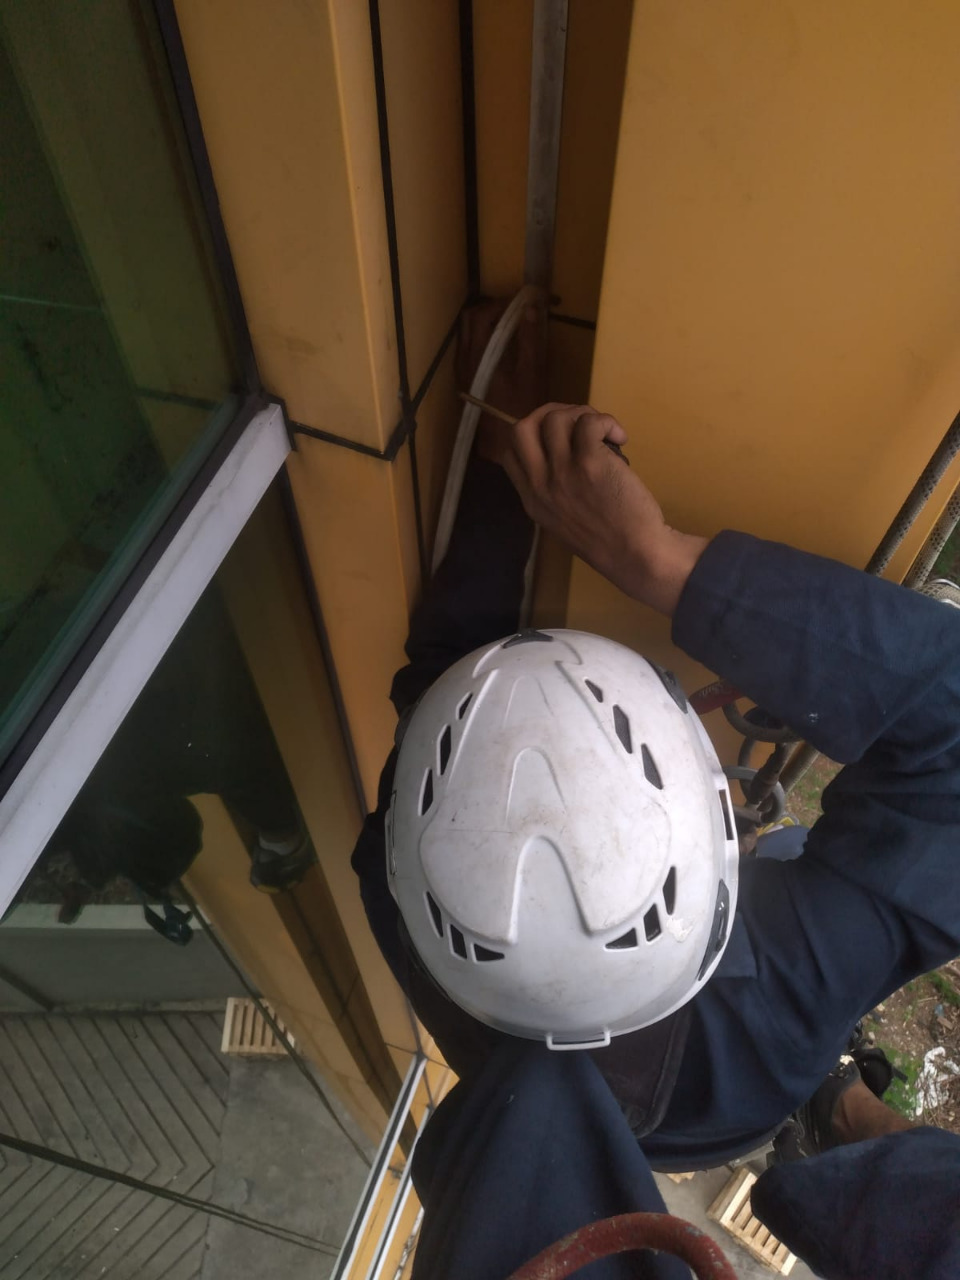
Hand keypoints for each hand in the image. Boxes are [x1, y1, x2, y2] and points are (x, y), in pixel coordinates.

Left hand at [457, 299, 546, 436]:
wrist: (501, 443)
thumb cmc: (521, 409)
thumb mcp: (532, 373)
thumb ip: (531, 339)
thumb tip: (531, 309)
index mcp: (478, 355)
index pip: (481, 314)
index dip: (501, 303)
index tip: (521, 302)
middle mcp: (464, 359)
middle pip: (469, 319)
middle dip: (491, 309)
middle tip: (514, 310)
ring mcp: (462, 369)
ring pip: (466, 333)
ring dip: (486, 323)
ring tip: (510, 325)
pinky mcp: (465, 379)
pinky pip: (468, 347)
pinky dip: (482, 337)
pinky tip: (501, 345)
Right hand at [485, 402, 707, 614]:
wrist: (635, 555)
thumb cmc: (608, 541)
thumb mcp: (563, 522)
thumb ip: (554, 493)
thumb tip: (562, 456)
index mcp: (531, 500)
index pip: (509, 453)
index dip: (532, 435)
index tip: (559, 438)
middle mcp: (540, 485)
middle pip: (521, 428)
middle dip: (548, 413)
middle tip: (576, 422)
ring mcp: (563, 473)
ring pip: (555, 417)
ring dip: (582, 414)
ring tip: (605, 431)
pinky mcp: (590, 464)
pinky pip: (588, 422)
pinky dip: (606, 421)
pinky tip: (620, 437)